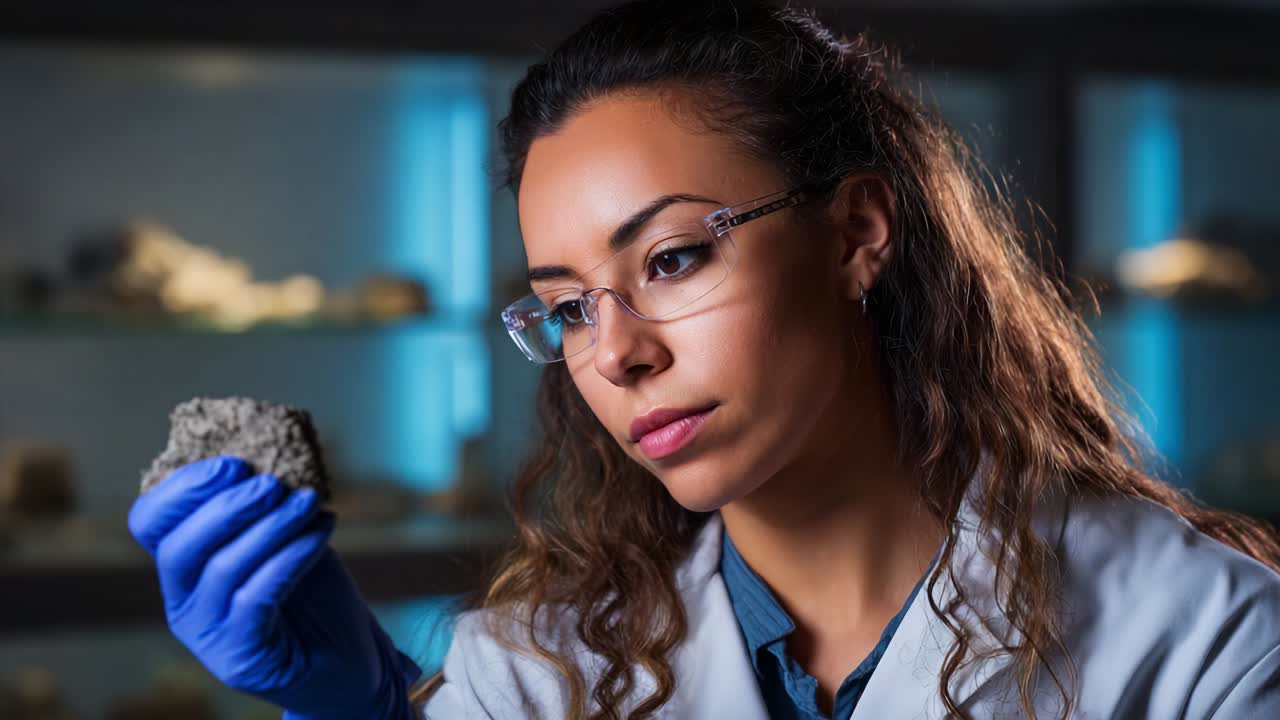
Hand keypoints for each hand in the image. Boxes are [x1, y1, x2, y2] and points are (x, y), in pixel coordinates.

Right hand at [127, 456, 421, 719]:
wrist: (349, 665)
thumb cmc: (314, 597)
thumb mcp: (283, 541)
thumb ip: (264, 508)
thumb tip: (271, 453)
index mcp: (182, 569)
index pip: (150, 522)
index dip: (183, 487)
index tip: (234, 462)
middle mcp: (183, 604)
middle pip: (178, 547)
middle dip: (226, 505)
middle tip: (272, 483)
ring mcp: (208, 635)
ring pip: (223, 568)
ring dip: (271, 526)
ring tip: (308, 503)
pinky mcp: (242, 657)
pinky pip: (259, 596)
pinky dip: (292, 555)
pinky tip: (322, 531)